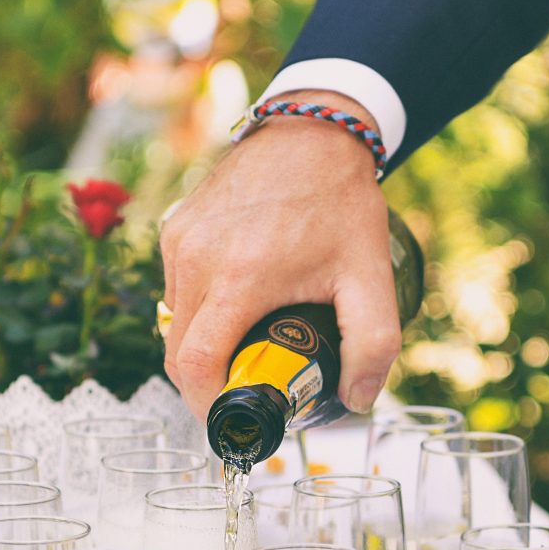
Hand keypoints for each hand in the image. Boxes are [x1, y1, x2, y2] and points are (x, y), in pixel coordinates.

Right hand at [160, 90, 397, 419]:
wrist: (315, 132)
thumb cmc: (342, 203)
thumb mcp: (371, 278)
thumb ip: (373, 346)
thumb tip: (357, 398)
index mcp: (241, 278)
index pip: (196, 366)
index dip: (208, 405)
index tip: (234, 418)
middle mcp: (198, 259)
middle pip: (178, 354)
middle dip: (206, 385)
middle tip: (245, 393)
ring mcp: (180, 241)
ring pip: (174, 322)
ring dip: (202, 346)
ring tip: (246, 346)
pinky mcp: (174, 227)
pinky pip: (175, 290)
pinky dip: (199, 311)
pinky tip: (235, 304)